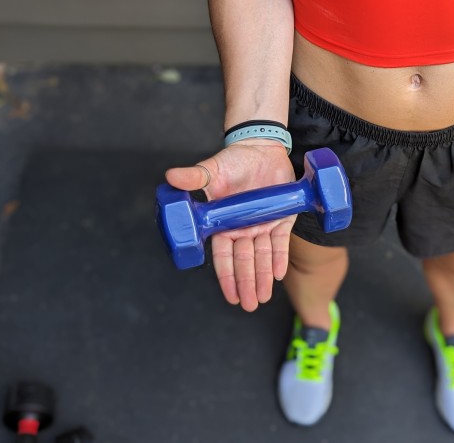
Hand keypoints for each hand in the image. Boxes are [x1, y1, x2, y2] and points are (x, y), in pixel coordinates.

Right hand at [165, 139, 294, 311]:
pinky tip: (278, 274)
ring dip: (262, 278)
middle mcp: (241, 228)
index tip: (230, 296)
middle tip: (248, 305)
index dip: (226, 277)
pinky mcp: (281, 217)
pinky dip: (279, 258)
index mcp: (222, 223)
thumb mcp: (212, 169)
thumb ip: (195, 177)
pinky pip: (279, 242)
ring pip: (261, 257)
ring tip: (262, 298)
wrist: (260, 148)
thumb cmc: (232, 160)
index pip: (223, 256)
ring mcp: (261, 224)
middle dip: (246, 284)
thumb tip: (171, 177)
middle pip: (243, 262)